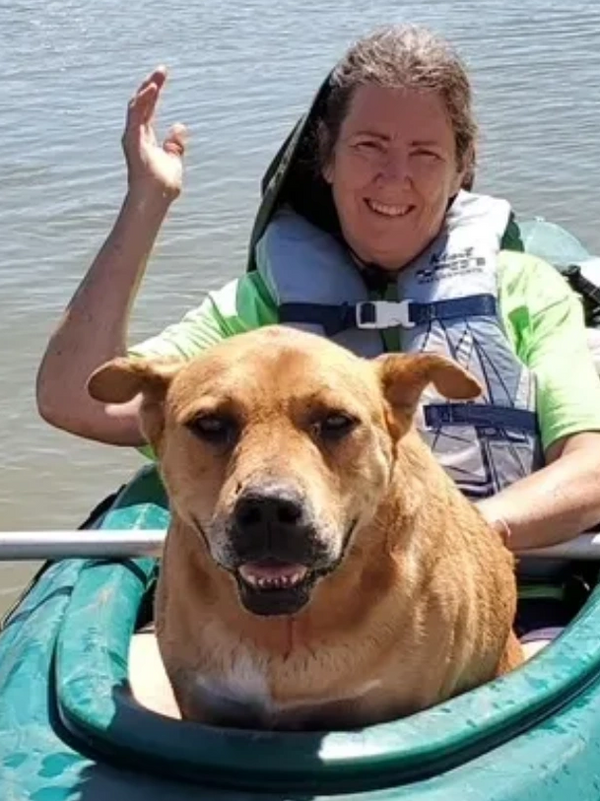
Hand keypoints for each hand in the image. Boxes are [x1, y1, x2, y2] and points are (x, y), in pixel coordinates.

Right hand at [122, 66, 187, 201]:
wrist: (155, 198)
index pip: (148, 109)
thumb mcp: (173, 158)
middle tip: (161, 71)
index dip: (154, 93)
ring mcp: (132, 137)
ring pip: (137, 106)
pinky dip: (143, 101)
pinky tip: (152, 89)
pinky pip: (136, 115)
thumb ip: (175, 143)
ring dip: (147, 90)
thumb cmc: (162, 185)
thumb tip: (179, 125)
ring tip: (158, 76)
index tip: (162, 77)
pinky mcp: (132, 139)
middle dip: (151, 86)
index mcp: (144, 138)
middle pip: (142, 104)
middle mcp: (136, 135)